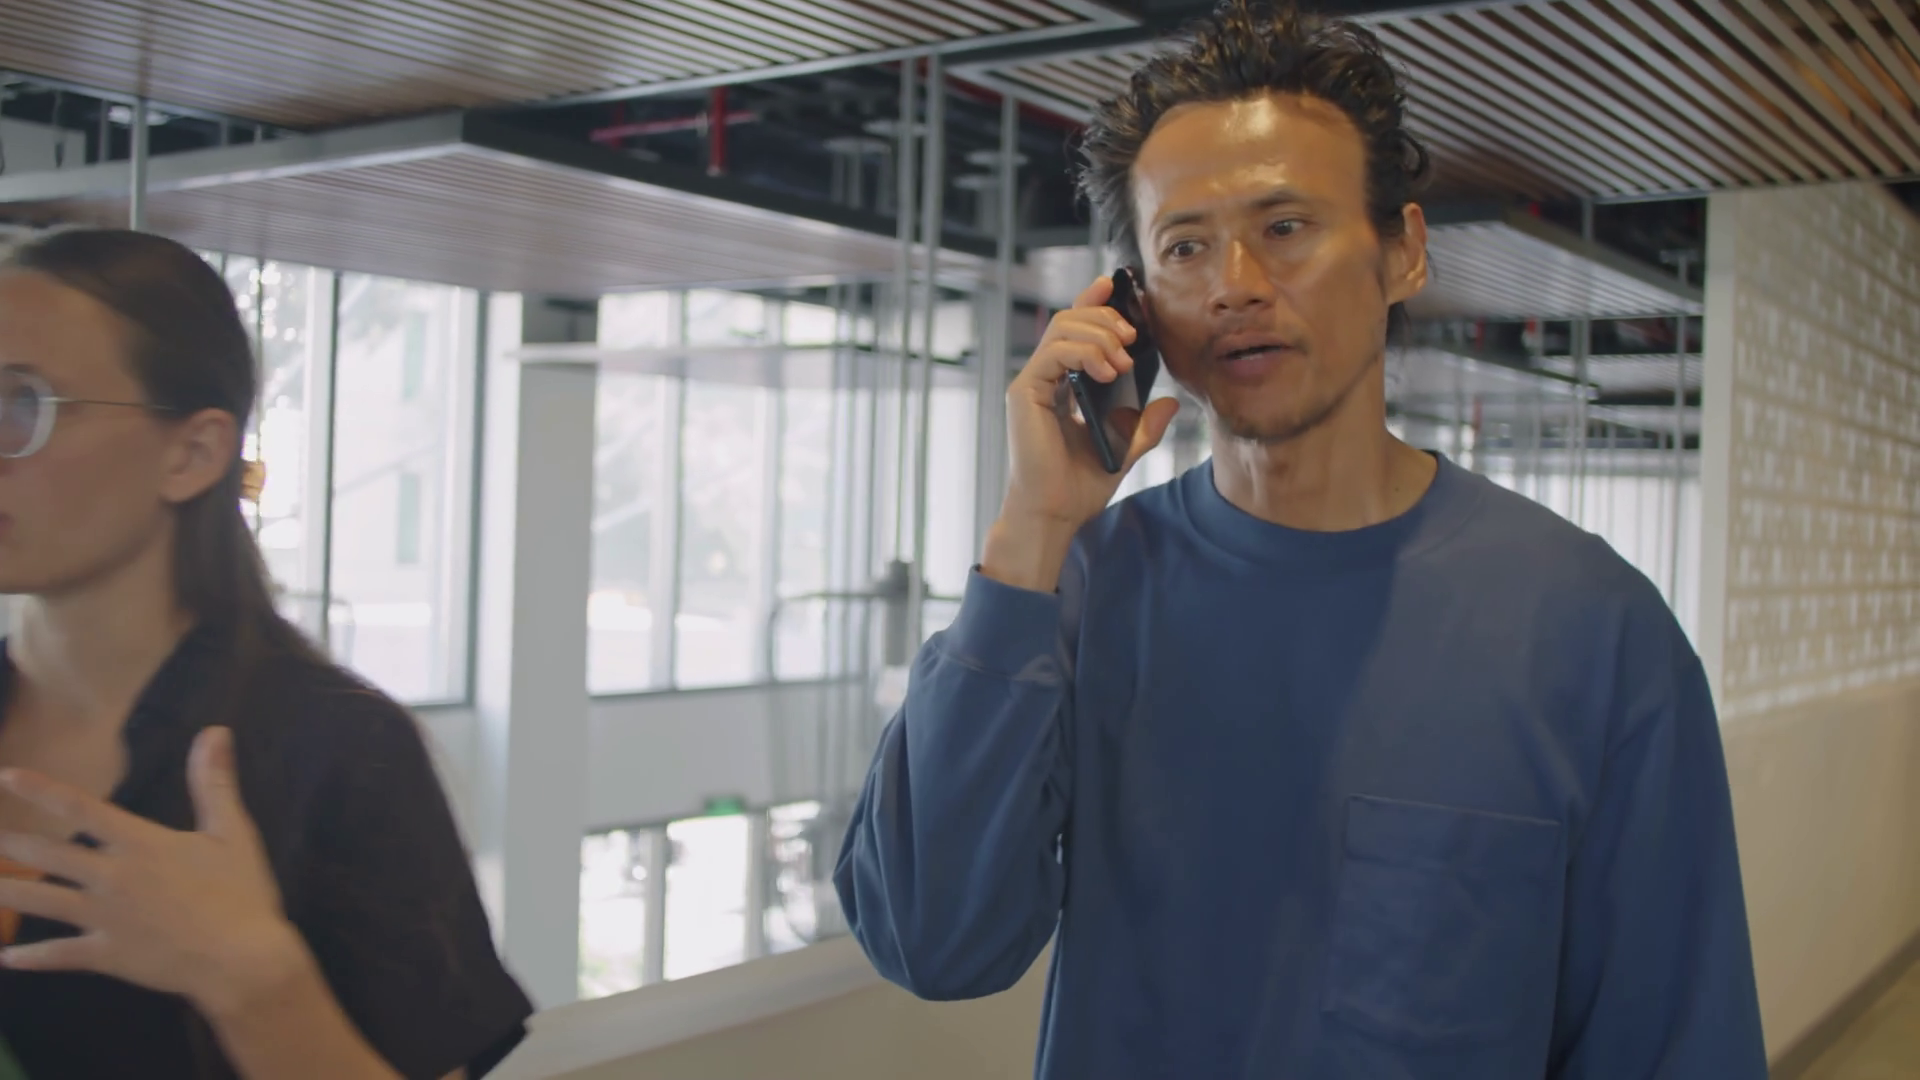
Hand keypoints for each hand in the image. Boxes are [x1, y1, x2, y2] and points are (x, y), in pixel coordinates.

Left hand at [0, 727, 310, 1019]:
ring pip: (41, 901)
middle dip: (10, 843)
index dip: (41, 790)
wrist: (241, 959)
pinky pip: (60, 955)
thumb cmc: (241, 893)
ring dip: (6, 891)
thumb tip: (214, 731)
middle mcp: (111, 877)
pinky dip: (31, 957)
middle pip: (48, 855)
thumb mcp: (233, 832)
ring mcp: (103, 918)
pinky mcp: (106, 955)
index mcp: (139, 843)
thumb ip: (214, 783)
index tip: (6, 776)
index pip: (81, 808)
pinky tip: (8, 958)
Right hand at [985, 276, 1180, 590]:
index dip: (1093, 302)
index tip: (1116, 286)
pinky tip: (1109, 372)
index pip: (1074, 329)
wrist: (1057, 514)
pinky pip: (1054, 351)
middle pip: (1070, 319)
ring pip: (1062, 328)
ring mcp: (1032, 383)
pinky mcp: (1025, 392)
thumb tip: (1171, 403)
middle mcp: (1044, 378)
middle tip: (1133, 338)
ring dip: (1100, 334)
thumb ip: (1144, 425)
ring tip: (1124, 360)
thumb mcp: (1125, 448)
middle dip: (1106, 319)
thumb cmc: (1080, 486)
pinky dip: (1084, 352)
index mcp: (1063, 385)